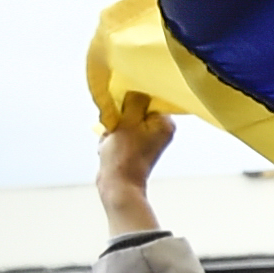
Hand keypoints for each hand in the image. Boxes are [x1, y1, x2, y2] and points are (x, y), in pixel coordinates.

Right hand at [95, 100, 175, 236]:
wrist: (117, 185)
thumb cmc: (124, 155)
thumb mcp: (128, 122)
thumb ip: (134, 101)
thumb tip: (138, 87)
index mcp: (165, 123)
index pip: (150, 98)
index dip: (132, 99)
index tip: (121, 105)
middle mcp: (160, 130)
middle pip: (135, 109)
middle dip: (119, 117)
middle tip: (116, 130)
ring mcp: (148, 139)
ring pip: (123, 121)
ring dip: (113, 129)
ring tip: (112, 141)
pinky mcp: (135, 146)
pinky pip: (119, 133)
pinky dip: (111, 138)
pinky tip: (108, 148)